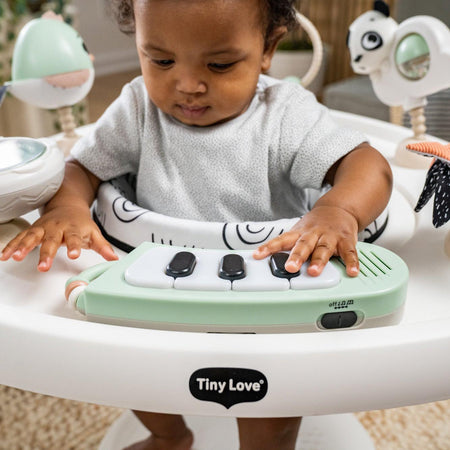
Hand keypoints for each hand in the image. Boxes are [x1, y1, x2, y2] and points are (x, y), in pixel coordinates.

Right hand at [0, 206, 117, 270]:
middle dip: (46, 253)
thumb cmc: (81, 223)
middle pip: (51, 241)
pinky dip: (12, 246)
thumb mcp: (94, 233)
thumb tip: (115, 259)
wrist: (68, 206)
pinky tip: (5, 255)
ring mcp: (43, 229)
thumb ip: (103, 247)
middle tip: (42, 266)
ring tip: (16, 257)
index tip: (74, 255)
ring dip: (23, 247)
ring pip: (32, 237)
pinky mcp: (33, 231)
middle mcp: (57, 228)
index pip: (75, 238)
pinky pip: (20, 238)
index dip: (74, 246)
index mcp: (73, 229)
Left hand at [253, 206, 358, 276]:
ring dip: (319, 260)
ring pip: (324, 249)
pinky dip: (351, 262)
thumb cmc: (315, 226)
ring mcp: (330, 237)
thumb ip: (287, 247)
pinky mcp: (346, 241)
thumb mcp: (298, 232)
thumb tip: (267, 261)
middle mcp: (314, 234)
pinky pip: (349, 253)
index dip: (269, 247)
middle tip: (290, 267)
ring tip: (314, 271)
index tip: (258, 255)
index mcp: (299, 233)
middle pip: (303, 245)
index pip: (281, 240)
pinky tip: (351, 271)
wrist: (339, 209)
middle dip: (296, 256)